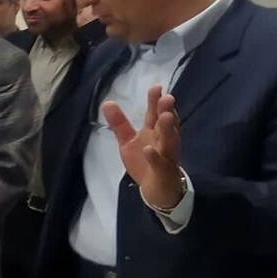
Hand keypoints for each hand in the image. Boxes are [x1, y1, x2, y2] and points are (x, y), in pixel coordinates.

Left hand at [101, 85, 183, 209]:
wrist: (157, 190)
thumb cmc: (145, 161)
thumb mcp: (128, 141)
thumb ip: (119, 123)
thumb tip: (107, 102)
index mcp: (155, 132)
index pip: (156, 114)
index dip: (156, 101)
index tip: (156, 87)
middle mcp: (163, 142)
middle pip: (166, 125)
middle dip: (167, 111)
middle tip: (167, 98)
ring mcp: (166, 157)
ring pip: (169, 143)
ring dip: (167, 130)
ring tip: (165, 117)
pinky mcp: (163, 173)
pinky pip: (160, 165)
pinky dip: (155, 157)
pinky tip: (149, 150)